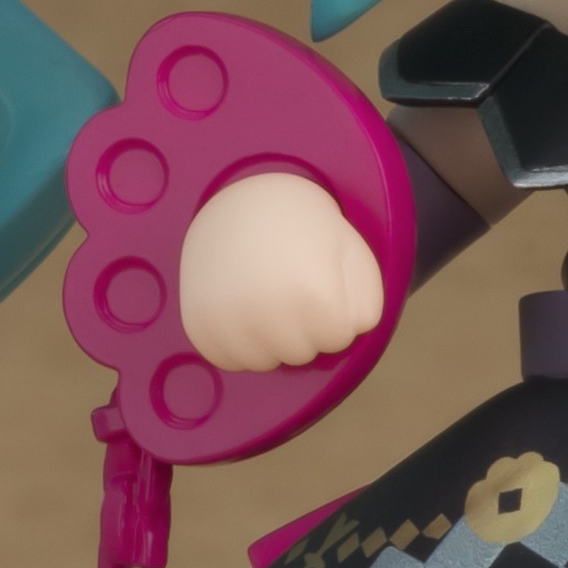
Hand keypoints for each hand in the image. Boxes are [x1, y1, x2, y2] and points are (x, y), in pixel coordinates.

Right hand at [178, 170, 388, 370]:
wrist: (239, 204)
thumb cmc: (304, 230)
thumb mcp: (353, 254)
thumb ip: (368, 304)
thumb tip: (351, 337)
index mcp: (312, 296)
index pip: (337, 340)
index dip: (334, 313)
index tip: (319, 283)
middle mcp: (267, 314)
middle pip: (301, 354)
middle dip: (304, 329)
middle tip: (290, 287)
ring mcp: (228, 323)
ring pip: (265, 362)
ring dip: (271, 340)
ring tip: (266, 297)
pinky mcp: (199, 328)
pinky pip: (229, 361)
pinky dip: (238, 342)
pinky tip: (242, 308)